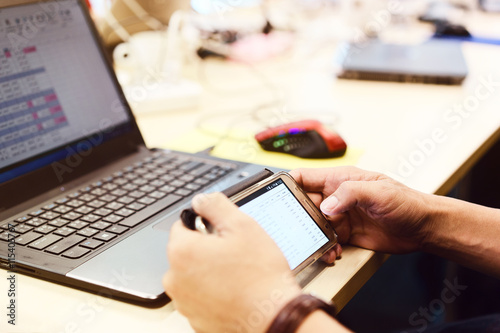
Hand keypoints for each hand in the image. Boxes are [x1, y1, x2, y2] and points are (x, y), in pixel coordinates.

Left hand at [163, 192, 300, 332]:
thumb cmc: (260, 275)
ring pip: (193, 275)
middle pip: (187, 251)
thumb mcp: (242, 225)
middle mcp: (175, 279)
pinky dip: (214, 292)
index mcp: (182, 252)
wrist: (274, 317)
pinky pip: (201, 296)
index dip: (204, 224)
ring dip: (210, 270)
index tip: (223, 232)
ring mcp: (185, 302)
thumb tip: (201, 199)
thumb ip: (216, 206)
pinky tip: (235, 290)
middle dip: (207, 248)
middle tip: (235, 253)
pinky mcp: (196, 319)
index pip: (182, 225)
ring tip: (237, 274)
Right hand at [290, 167, 431, 254]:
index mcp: (340, 179)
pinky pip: (327, 241)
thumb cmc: (407, 202)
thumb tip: (325, 206)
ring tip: (321, 246)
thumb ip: (349, 193)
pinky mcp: (346, 234)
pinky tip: (333, 253)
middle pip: (305, 204)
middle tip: (298, 229)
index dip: (288, 185)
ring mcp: (341, 216)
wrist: (424, 228)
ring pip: (314, 225)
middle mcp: (337, 196)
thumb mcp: (378, 192)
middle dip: (299, 217)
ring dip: (313, 236)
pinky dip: (326, 249)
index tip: (278, 197)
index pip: (305, 177)